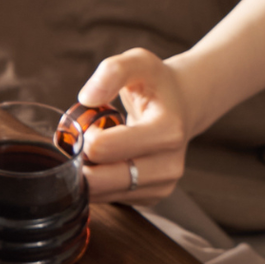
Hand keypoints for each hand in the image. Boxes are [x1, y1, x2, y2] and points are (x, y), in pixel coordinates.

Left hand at [70, 49, 192, 206]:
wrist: (184, 105)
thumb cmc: (157, 84)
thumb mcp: (139, 63)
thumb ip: (113, 71)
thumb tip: (87, 98)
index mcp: (167, 131)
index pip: (103, 149)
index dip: (84, 136)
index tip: (89, 125)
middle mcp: (168, 166)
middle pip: (99, 181)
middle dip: (80, 161)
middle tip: (83, 142)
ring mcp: (161, 187)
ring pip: (102, 195)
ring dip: (87, 174)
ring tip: (97, 151)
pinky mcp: (151, 199)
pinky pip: (109, 200)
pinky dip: (98, 185)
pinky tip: (107, 164)